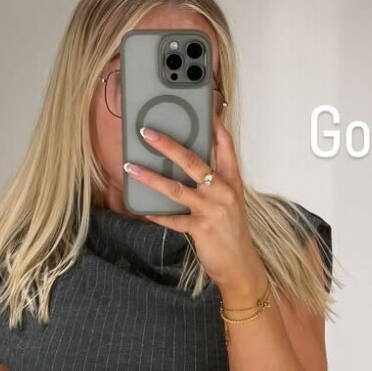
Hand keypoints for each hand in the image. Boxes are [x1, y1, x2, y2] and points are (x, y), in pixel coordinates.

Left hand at [123, 109, 267, 299]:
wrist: (240, 264)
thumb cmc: (231, 231)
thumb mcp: (229, 201)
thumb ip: (213, 181)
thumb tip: (186, 165)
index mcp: (231, 180)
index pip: (224, 145)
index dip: (213, 124)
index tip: (202, 106)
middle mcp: (223, 191)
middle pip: (193, 160)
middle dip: (167, 144)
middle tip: (146, 132)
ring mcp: (212, 209)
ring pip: (176, 188)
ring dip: (150, 177)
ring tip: (130, 167)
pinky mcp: (201, 228)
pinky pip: (172, 219)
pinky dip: (155, 213)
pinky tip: (142, 208)